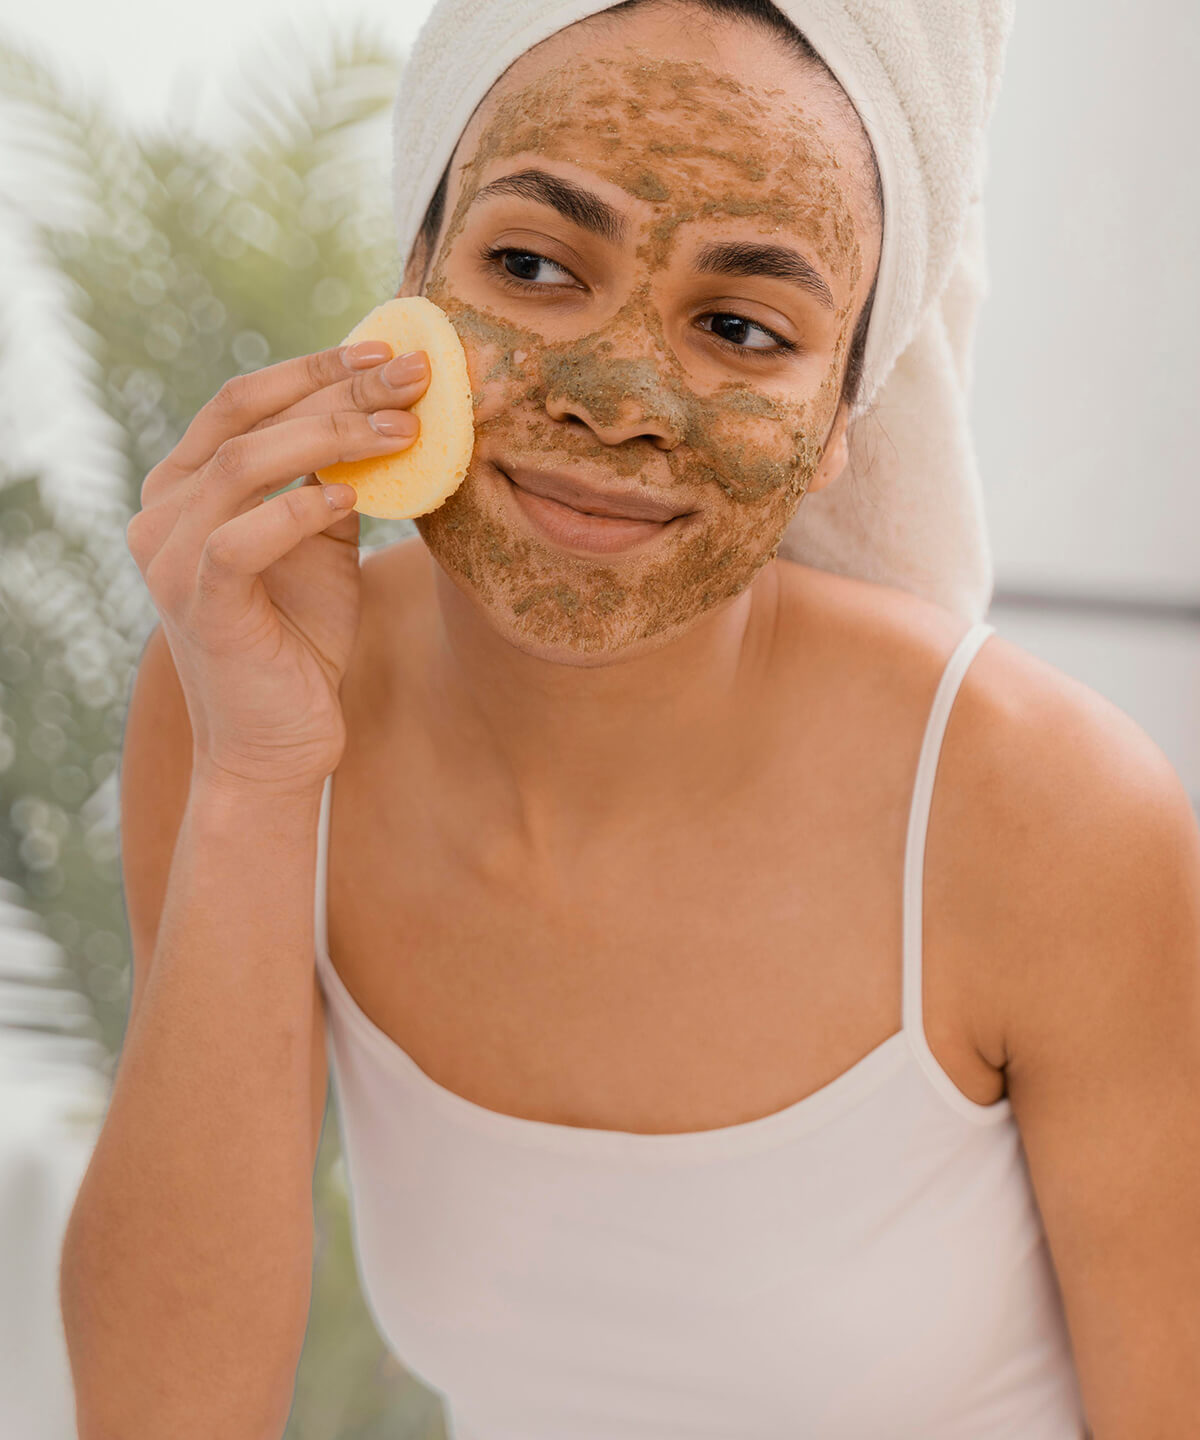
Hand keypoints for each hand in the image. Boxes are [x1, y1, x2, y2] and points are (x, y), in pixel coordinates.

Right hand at [125, 339, 430, 793]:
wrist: (281, 742)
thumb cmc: (301, 640)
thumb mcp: (322, 544)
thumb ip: (330, 481)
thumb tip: (385, 412)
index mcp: (186, 486)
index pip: (244, 400)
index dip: (316, 369)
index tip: (389, 352)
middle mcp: (163, 511)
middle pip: (244, 417)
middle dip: (335, 389)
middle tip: (414, 377)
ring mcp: (170, 558)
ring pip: (241, 463)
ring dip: (330, 438)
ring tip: (402, 433)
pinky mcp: (198, 605)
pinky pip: (240, 539)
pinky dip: (299, 511)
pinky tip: (354, 500)